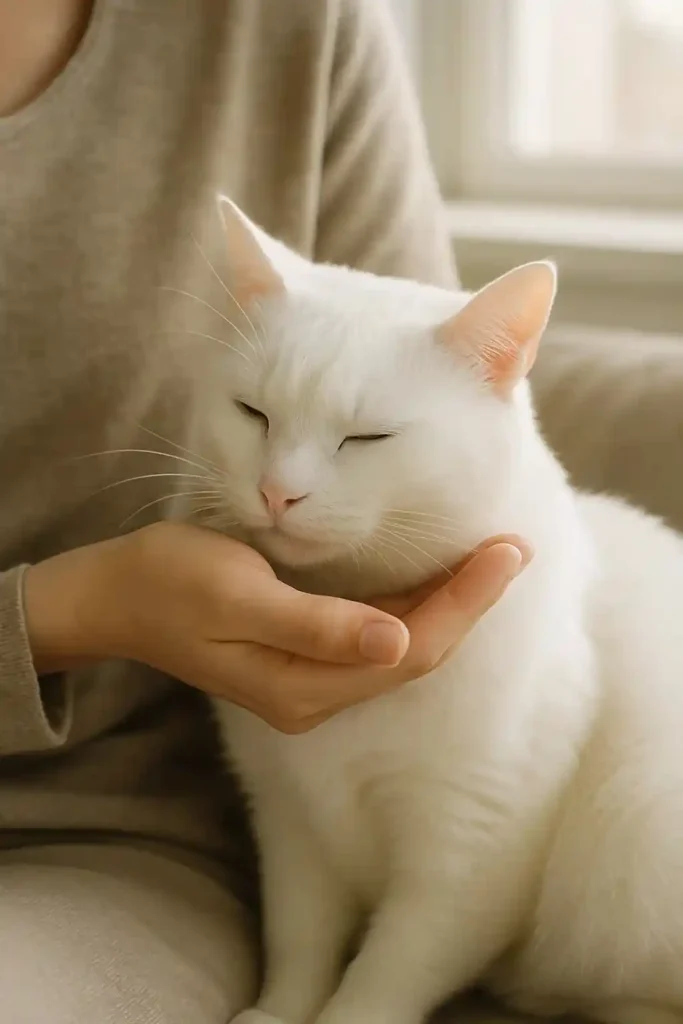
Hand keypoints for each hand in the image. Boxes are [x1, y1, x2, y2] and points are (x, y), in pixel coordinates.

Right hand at [23, 522, 530, 732]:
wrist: (118, 596)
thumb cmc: (171, 584)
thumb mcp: (239, 597)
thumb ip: (317, 625)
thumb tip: (397, 642)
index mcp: (304, 685)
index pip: (410, 649)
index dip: (465, 604)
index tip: (507, 554)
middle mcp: (316, 692)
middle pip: (416, 650)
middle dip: (469, 602)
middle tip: (514, 548)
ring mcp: (311, 676)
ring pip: (402, 642)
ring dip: (449, 603)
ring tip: (492, 557)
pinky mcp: (304, 653)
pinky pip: (376, 632)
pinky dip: (414, 603)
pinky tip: (436, 575)